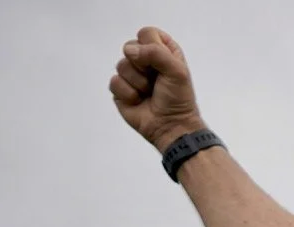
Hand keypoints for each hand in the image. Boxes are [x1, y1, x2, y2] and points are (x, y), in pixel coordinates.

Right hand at [110, 27, 205, 153]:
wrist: (171, 126)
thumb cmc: (178, 99)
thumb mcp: (177, 71)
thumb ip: (157, 53)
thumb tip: (130, 51)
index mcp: (162, 51)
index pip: (147, 33)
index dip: (151, 47)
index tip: (161, 64)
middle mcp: (145, 60)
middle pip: (130, 47)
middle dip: (143, 66)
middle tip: (156, 81)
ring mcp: (131, 74)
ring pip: (121, 65)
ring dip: (138, 83)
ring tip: (149, 93)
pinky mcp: (120, 90)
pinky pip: (114, 82)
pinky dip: (128, 94)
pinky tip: (139, 101)